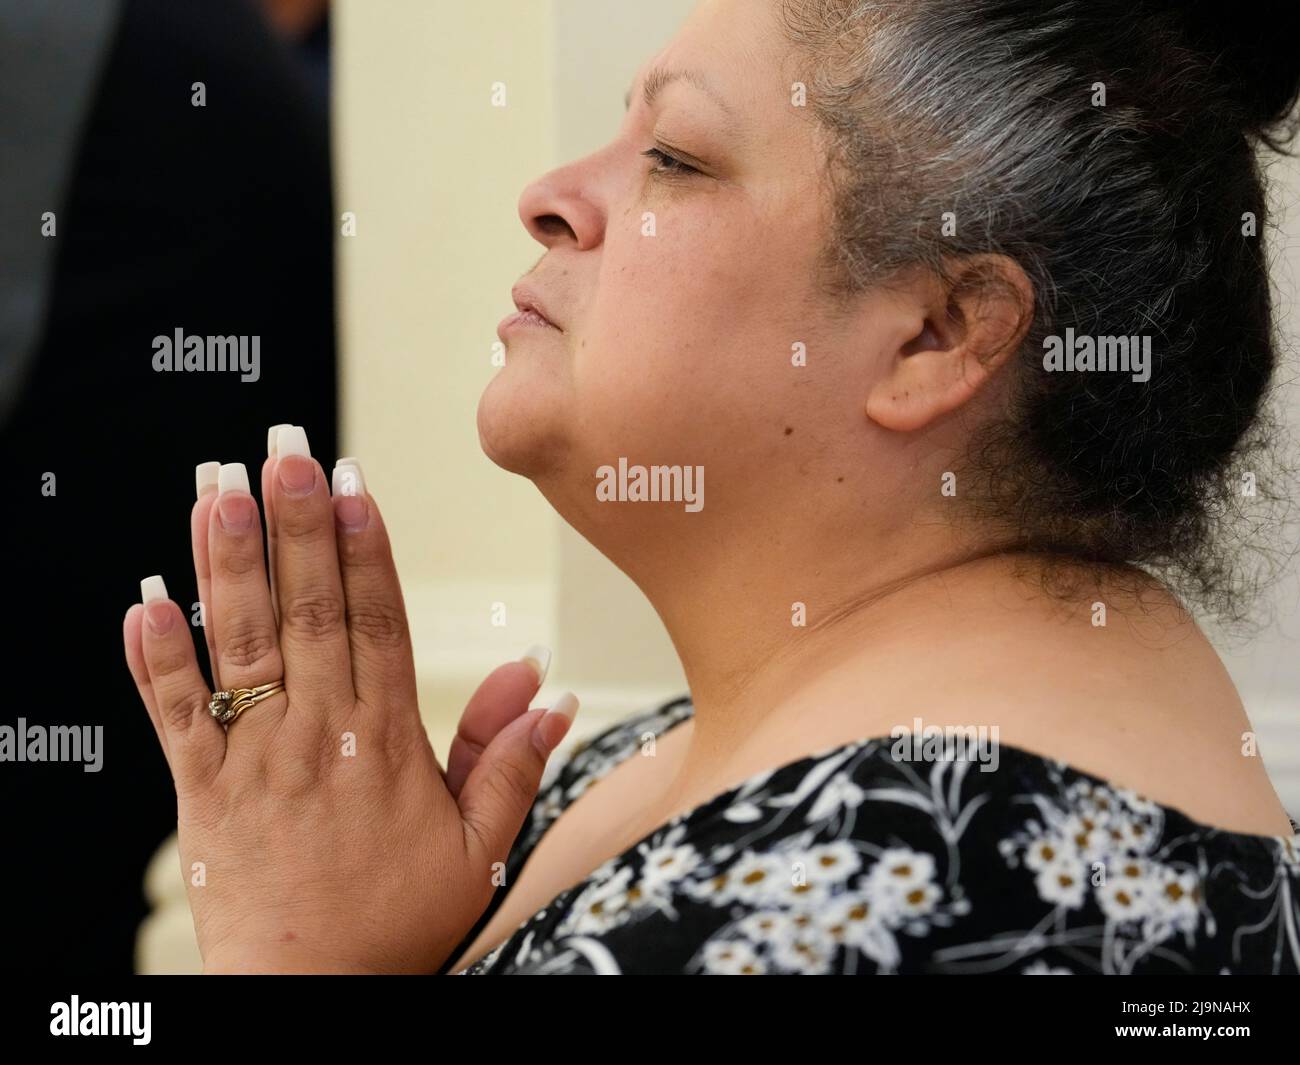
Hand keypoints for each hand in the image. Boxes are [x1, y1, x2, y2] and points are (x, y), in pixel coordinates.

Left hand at [122, 428, 577, 972]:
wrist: (309, 997)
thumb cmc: (394, 925)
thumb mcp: (479, 848)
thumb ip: (511, 762)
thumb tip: (547, 688)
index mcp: (386, 743)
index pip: (378, 622)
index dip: (366, 549)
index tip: (353, 484)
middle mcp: (317, 736)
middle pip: (309, 611)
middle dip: (295, 525)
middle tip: (284, 450)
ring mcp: (254, 758)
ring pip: (241, 645)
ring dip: (226, 564)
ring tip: (218, 490)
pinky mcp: (201, 789)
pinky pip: (173, 716)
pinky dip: (154, 659)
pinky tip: (142, 600)